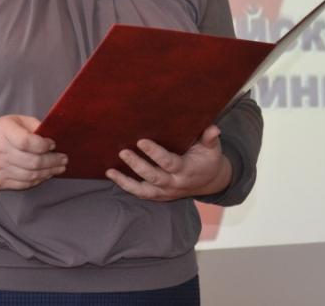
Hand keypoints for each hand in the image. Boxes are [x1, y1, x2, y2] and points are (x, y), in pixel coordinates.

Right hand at [0, 115, 66, 189]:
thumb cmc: (3, 131)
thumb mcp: (18, 120)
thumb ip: (35, 125)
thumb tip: (52, 137)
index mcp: (3, 132)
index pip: (26, 142)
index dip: (43, 145)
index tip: (53, 144)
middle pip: (32, 162)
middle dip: (52, 161)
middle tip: (64, 159)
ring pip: (30, 175)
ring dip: (49, 172)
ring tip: (59, 167)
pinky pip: (24, 184)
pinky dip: (38, 179)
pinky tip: (46, 173)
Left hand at [105, 125, 231, 200]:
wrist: (210, 181)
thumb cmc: (208, 159)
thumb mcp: (213, 149)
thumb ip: (210, 138)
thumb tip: (214, 129)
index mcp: (187, 170)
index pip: (169, 163)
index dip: (155, 153)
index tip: (141, 141)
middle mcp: (175, 183)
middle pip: (154, 177)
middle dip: (138, 165)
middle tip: (123, 151)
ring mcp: (166, 192)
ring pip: (144, 190)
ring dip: (126, 181)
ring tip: (110, 171)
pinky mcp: (159, 195)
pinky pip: (140, 193)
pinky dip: (125, 185)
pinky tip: (112, 175)